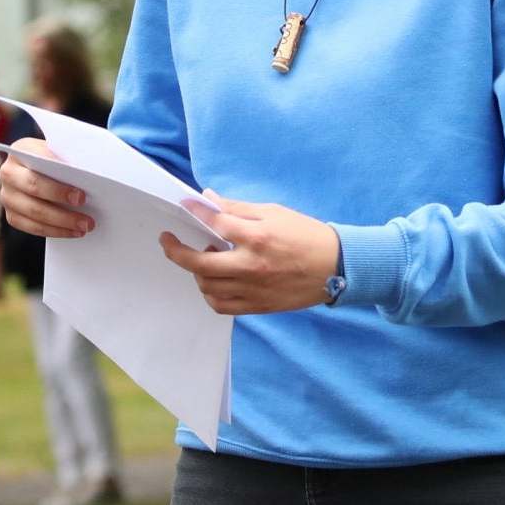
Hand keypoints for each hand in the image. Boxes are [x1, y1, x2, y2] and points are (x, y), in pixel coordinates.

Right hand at [0, 138, 94, 238]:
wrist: (40, 171)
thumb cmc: (56, 160)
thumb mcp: (61, 153)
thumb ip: (69, 161)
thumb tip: (89, 179)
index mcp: (21, 150)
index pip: (40, 161)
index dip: (59, 176)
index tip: (81, 194)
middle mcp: (9, 172)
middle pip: (34, 186)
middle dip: (61, 199)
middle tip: (84, 208)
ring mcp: (7, 195)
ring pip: (33, 211)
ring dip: (62, 221)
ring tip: (84, 226)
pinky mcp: (12, 214)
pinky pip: (32, 227)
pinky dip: (54, 231)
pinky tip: (72, 231)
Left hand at [157, 192, 341, 314]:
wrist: (337, 267)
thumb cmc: (306, 235)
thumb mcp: (274, 212)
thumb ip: (238, 209)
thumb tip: (208, 199)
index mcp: (257, 237)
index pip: (215, 223)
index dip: (196, 211)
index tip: (185, 205)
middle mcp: (251, 266)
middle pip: (200, 262)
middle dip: (176, 251)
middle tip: (168, 241)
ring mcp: (253, 289)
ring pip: (207, 286)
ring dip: (196, 272)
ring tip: (204, 258)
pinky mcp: (258, 306)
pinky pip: (222, 306)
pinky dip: (210, 294)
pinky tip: (213, 281)